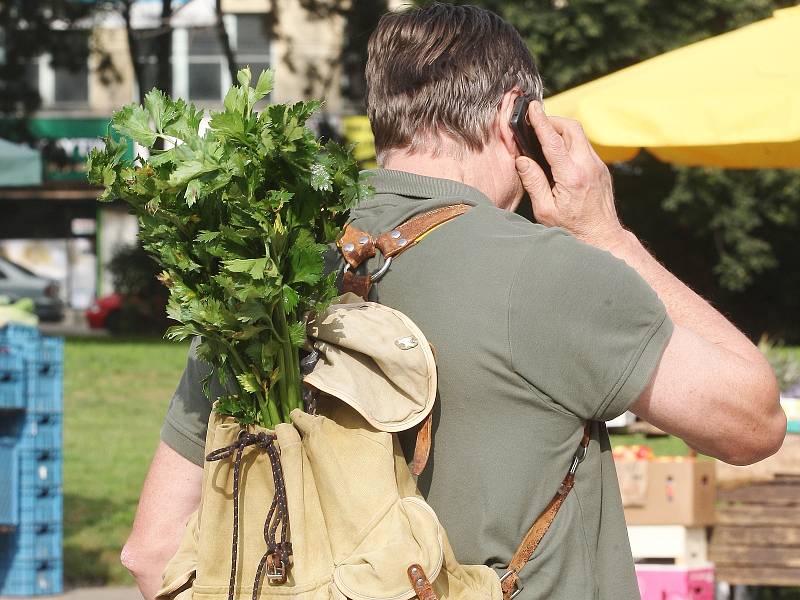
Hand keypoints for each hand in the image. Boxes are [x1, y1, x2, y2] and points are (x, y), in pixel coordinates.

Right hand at [515, 101, 624, 247]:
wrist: (602, 237)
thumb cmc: (571, 229)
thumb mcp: (545, 210)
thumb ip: (533, 182)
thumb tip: (522, 160)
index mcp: (571, 177)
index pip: (554, 141)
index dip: (541, 121)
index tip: (533, 108)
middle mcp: (587, 166)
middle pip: (571, 128)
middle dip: (552, 121)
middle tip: (536, 125)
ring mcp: (597, 166)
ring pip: (579, 136)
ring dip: (561, 132)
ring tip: (544, 139)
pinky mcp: (601, 169)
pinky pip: (583, 147)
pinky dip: (569, 144)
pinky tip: (557, 155)